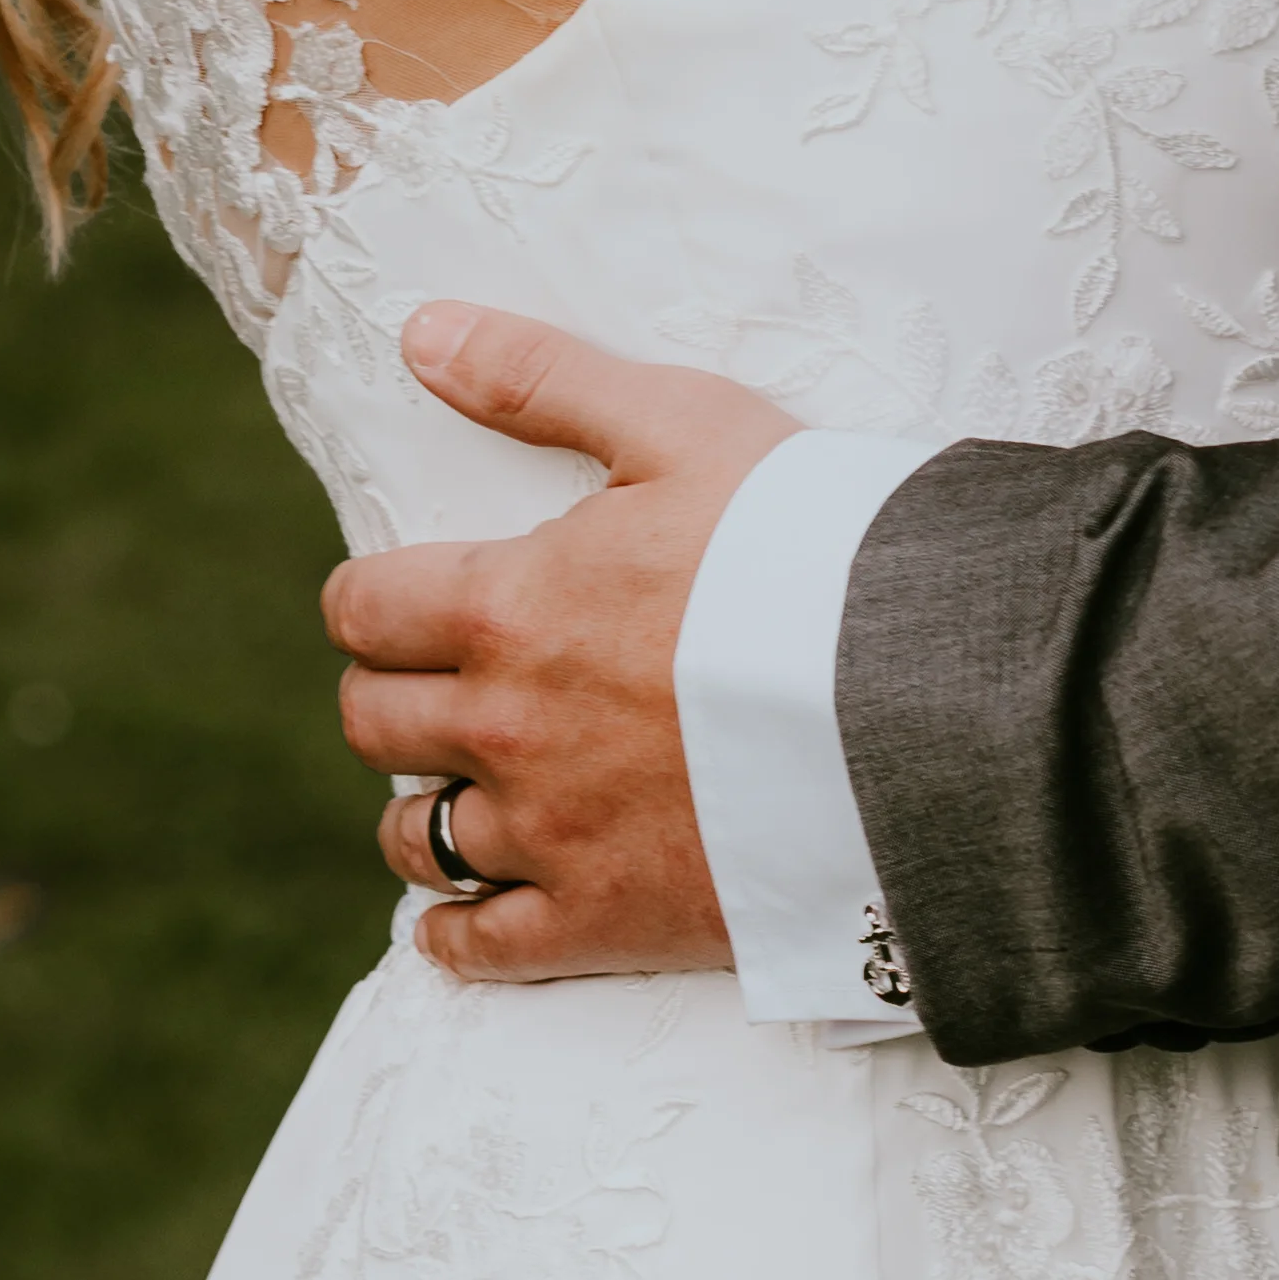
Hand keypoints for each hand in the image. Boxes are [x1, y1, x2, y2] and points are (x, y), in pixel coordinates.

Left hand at [324, 308, 797, 986]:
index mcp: (508, 605)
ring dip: (424, 805)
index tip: (400, 600)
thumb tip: (418, 331)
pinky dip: (455, 934)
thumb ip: (538, 378)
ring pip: (415, 836)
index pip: (365, 609)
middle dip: (391, 692)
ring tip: (463, 783)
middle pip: (374, 722)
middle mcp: (503, 727)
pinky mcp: (602, 921)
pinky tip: (465, 915)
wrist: (913, 692)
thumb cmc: (799, 538)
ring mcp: (548, 835)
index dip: (372, 599)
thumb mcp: (677, 423)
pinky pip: (479, 948)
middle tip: (441, 681)